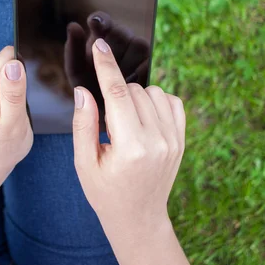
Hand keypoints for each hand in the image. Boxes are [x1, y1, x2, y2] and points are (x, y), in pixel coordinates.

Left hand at [0, 46, 32, 185]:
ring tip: (16, 108)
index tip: (27, 88)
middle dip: (20, 77)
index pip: (5, 57)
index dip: (22, 67)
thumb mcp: (14, 123)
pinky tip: (10, 108)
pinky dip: (10, 89)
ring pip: (4, 69)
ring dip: (15, 85)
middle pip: (4, 61)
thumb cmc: (3, 148)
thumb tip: (14, 64)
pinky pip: (0, 78)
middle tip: (21, 104)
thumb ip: (14, 93)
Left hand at [65, 12, 149, 111]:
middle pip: (122, 32)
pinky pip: (147, 64)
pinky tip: (127, 84)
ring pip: (138, 46)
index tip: (94, 23)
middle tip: (103, 60)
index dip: (100, 20)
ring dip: (125, 61)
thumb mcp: (76, 70)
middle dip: (113, 45)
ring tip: (113, 77)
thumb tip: (73, 25)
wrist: (105, 112)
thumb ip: (73, 48)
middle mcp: (122, 39)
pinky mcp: (150, 67)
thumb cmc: (87, 86)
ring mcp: (138, 52)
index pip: (102, 21)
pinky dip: (137, 74)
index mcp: (102, 35)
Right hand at [72, 38, 184, 264]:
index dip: (106, 66)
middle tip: (108, 121)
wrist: (138, 218)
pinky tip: (143, 117)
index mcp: (131, 147)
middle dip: (116, 93)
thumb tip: (84, 90)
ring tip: (125, 122)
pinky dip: (156, 100)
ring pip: (153, 92)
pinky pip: (172, 101)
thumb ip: (83, 123)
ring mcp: (174, 140)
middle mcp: (157, 140)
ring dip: (135, 96)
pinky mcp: (181, 139)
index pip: (117, 93)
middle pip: (134, 90)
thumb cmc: (106, 192)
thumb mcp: (84, 162)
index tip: (100, 46)